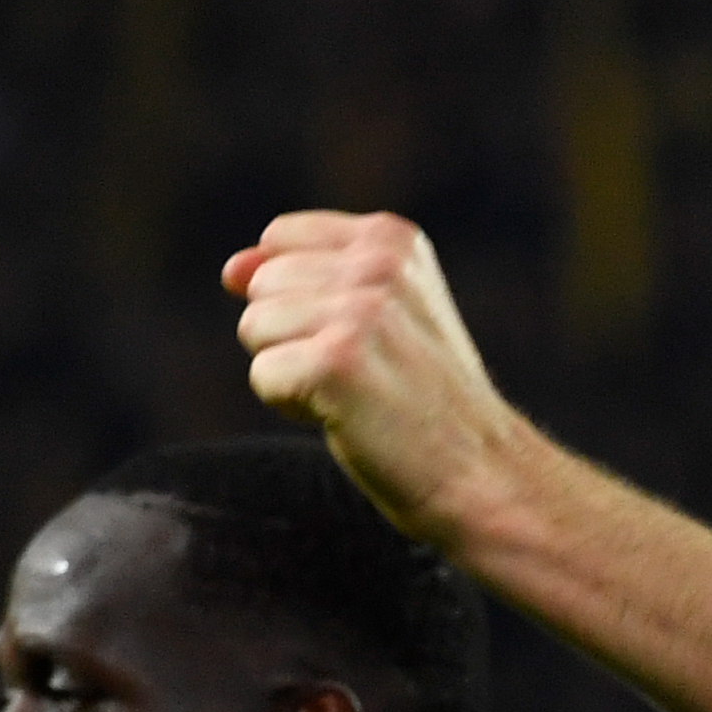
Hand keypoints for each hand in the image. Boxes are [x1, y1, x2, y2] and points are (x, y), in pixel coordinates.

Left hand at [224, 212, 525, 541]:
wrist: (481, 473)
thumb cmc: (424, 398)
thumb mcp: (379, 313)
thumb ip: (304, 276)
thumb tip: (230, 271)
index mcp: (392, 239)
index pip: (279, 241)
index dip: (299, 297)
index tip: (361, 336)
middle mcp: (377, 264)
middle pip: (261, 286)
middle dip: (291, 336)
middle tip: (364, 372)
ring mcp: (359, 312)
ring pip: (255, 328)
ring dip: (292, 372)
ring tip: (356, 394)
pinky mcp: (337, 363)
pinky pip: (264, 377)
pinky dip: (294, 408)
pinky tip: (349, 417)